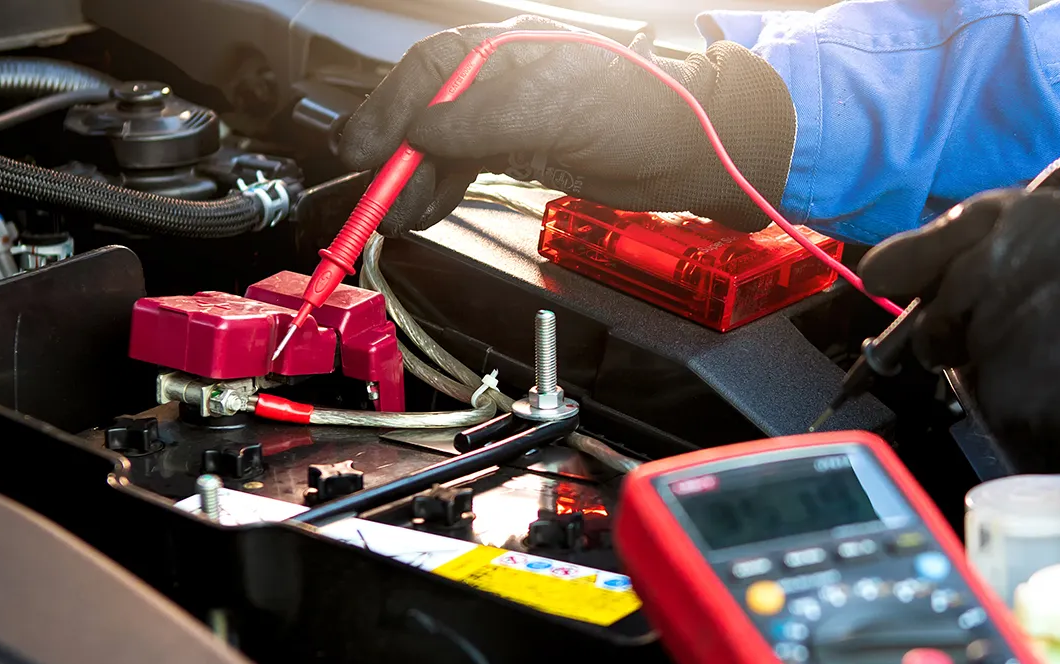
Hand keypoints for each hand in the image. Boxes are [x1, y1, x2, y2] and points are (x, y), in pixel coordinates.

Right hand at [339, 16, 796, 234]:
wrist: (695, 152)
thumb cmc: (646, 112)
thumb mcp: (558, 108)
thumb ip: (484, 118)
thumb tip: (422, 132)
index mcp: (504, 50)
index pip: (426, 73)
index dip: (388, 112)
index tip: (363, 153)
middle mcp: (500, 79)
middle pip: (423, 112)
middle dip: (395, 158)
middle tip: (377, 200)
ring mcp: (510, 117)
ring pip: (439, 146)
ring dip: (413, 182)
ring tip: (397, 217)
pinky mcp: (523, 151)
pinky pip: (464, 167)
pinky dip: (440, 191)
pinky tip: (425, 211)